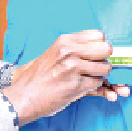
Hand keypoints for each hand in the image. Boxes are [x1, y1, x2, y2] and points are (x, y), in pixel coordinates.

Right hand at [1, 30, 126, 124]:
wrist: (25, 95)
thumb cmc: (40, 74)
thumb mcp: (55, 51)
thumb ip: (75, 46)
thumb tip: (102, 43)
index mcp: (65, 41)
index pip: (99, 35)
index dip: (100, 45)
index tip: (96, 52)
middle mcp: (70, 52)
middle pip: (106, 48)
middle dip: (104, 58)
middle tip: (96, 65)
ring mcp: (73, 68)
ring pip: (105, 67)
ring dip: (101, 74)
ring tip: (89, 76)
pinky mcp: (76, 86)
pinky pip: (98, 83)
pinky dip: (95, 87)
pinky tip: (84, 86)